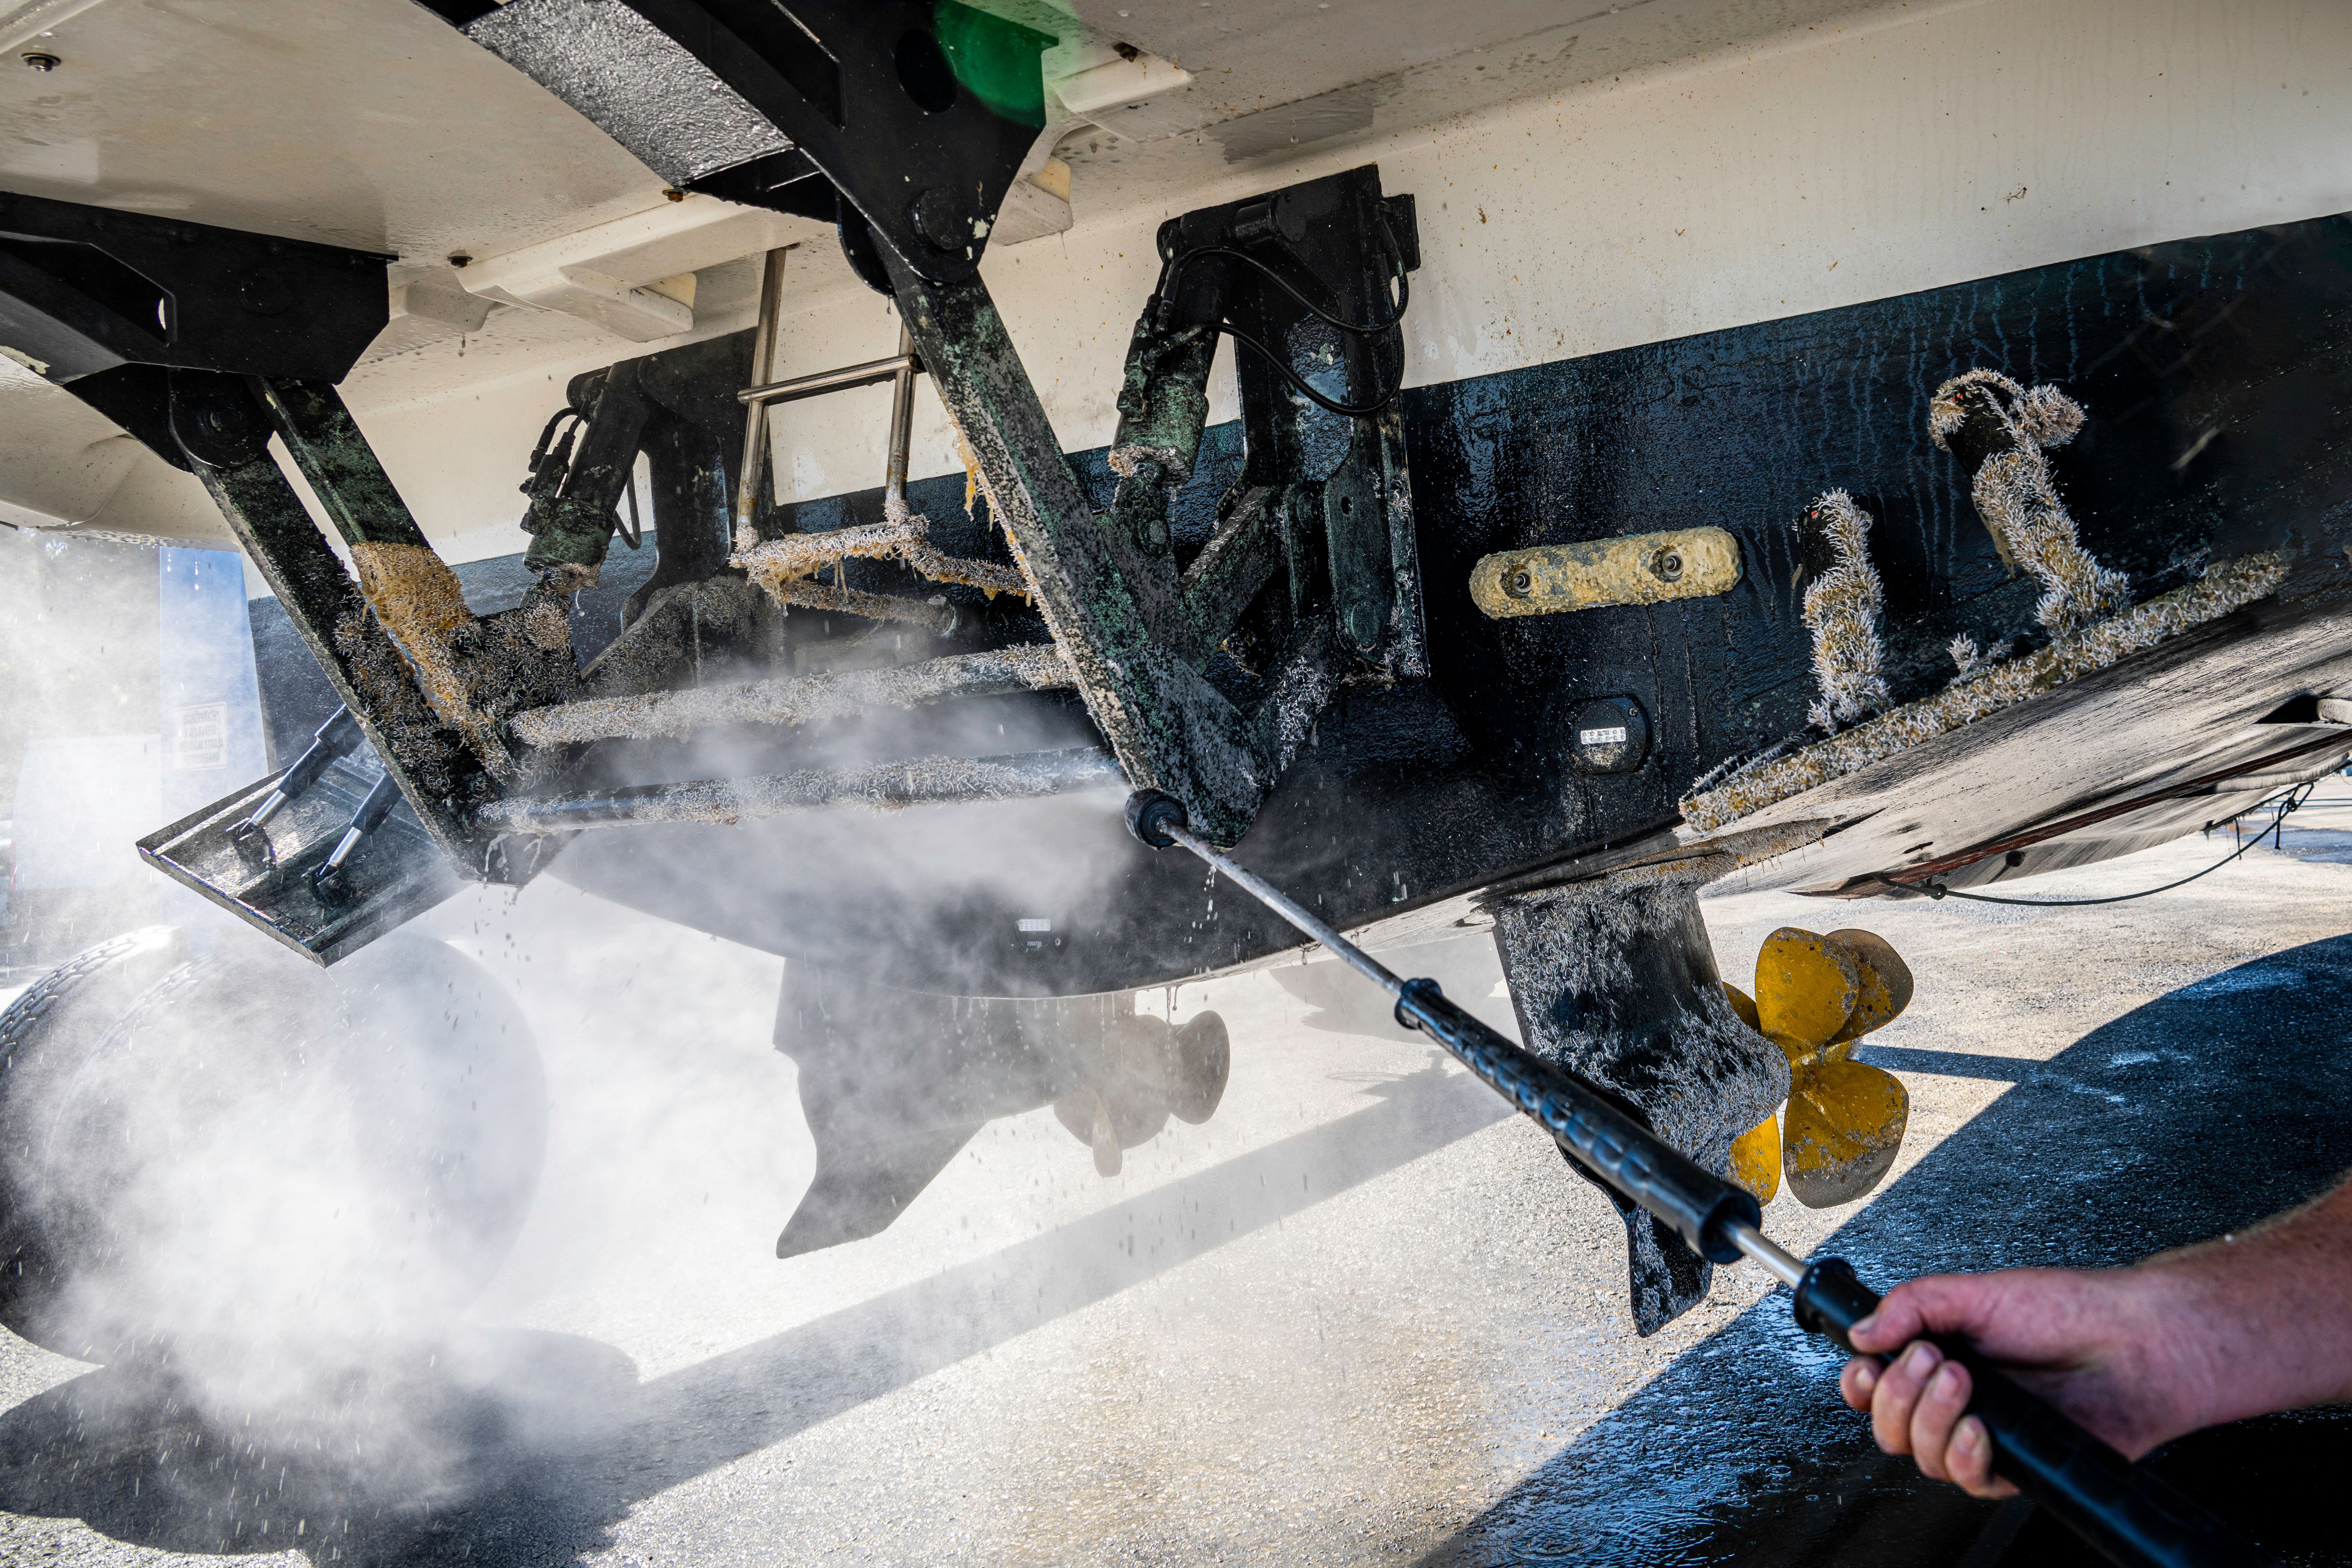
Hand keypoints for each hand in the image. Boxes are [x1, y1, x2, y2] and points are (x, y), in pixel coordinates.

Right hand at [1836, 1267, 2218, 1498]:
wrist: (2136, 1345)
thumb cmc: (2070, 1311)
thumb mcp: (1978, 1292)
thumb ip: (1912, 1305)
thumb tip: (1861, 1331)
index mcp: (1938, 1356)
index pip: (1875, 1386)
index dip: (1861, 1384)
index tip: (1870, 1367)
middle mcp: (1955, 1400)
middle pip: (1889, 1426)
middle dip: (1899, 1395)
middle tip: (1932, 1360)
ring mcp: (1984, 1435)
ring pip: (1921, 1455)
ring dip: (1931, 1420)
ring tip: (1963, 1382)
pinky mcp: (2016, 1466)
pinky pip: (1969, 1481)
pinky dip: (1964, 1456)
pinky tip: (1978, 1429)